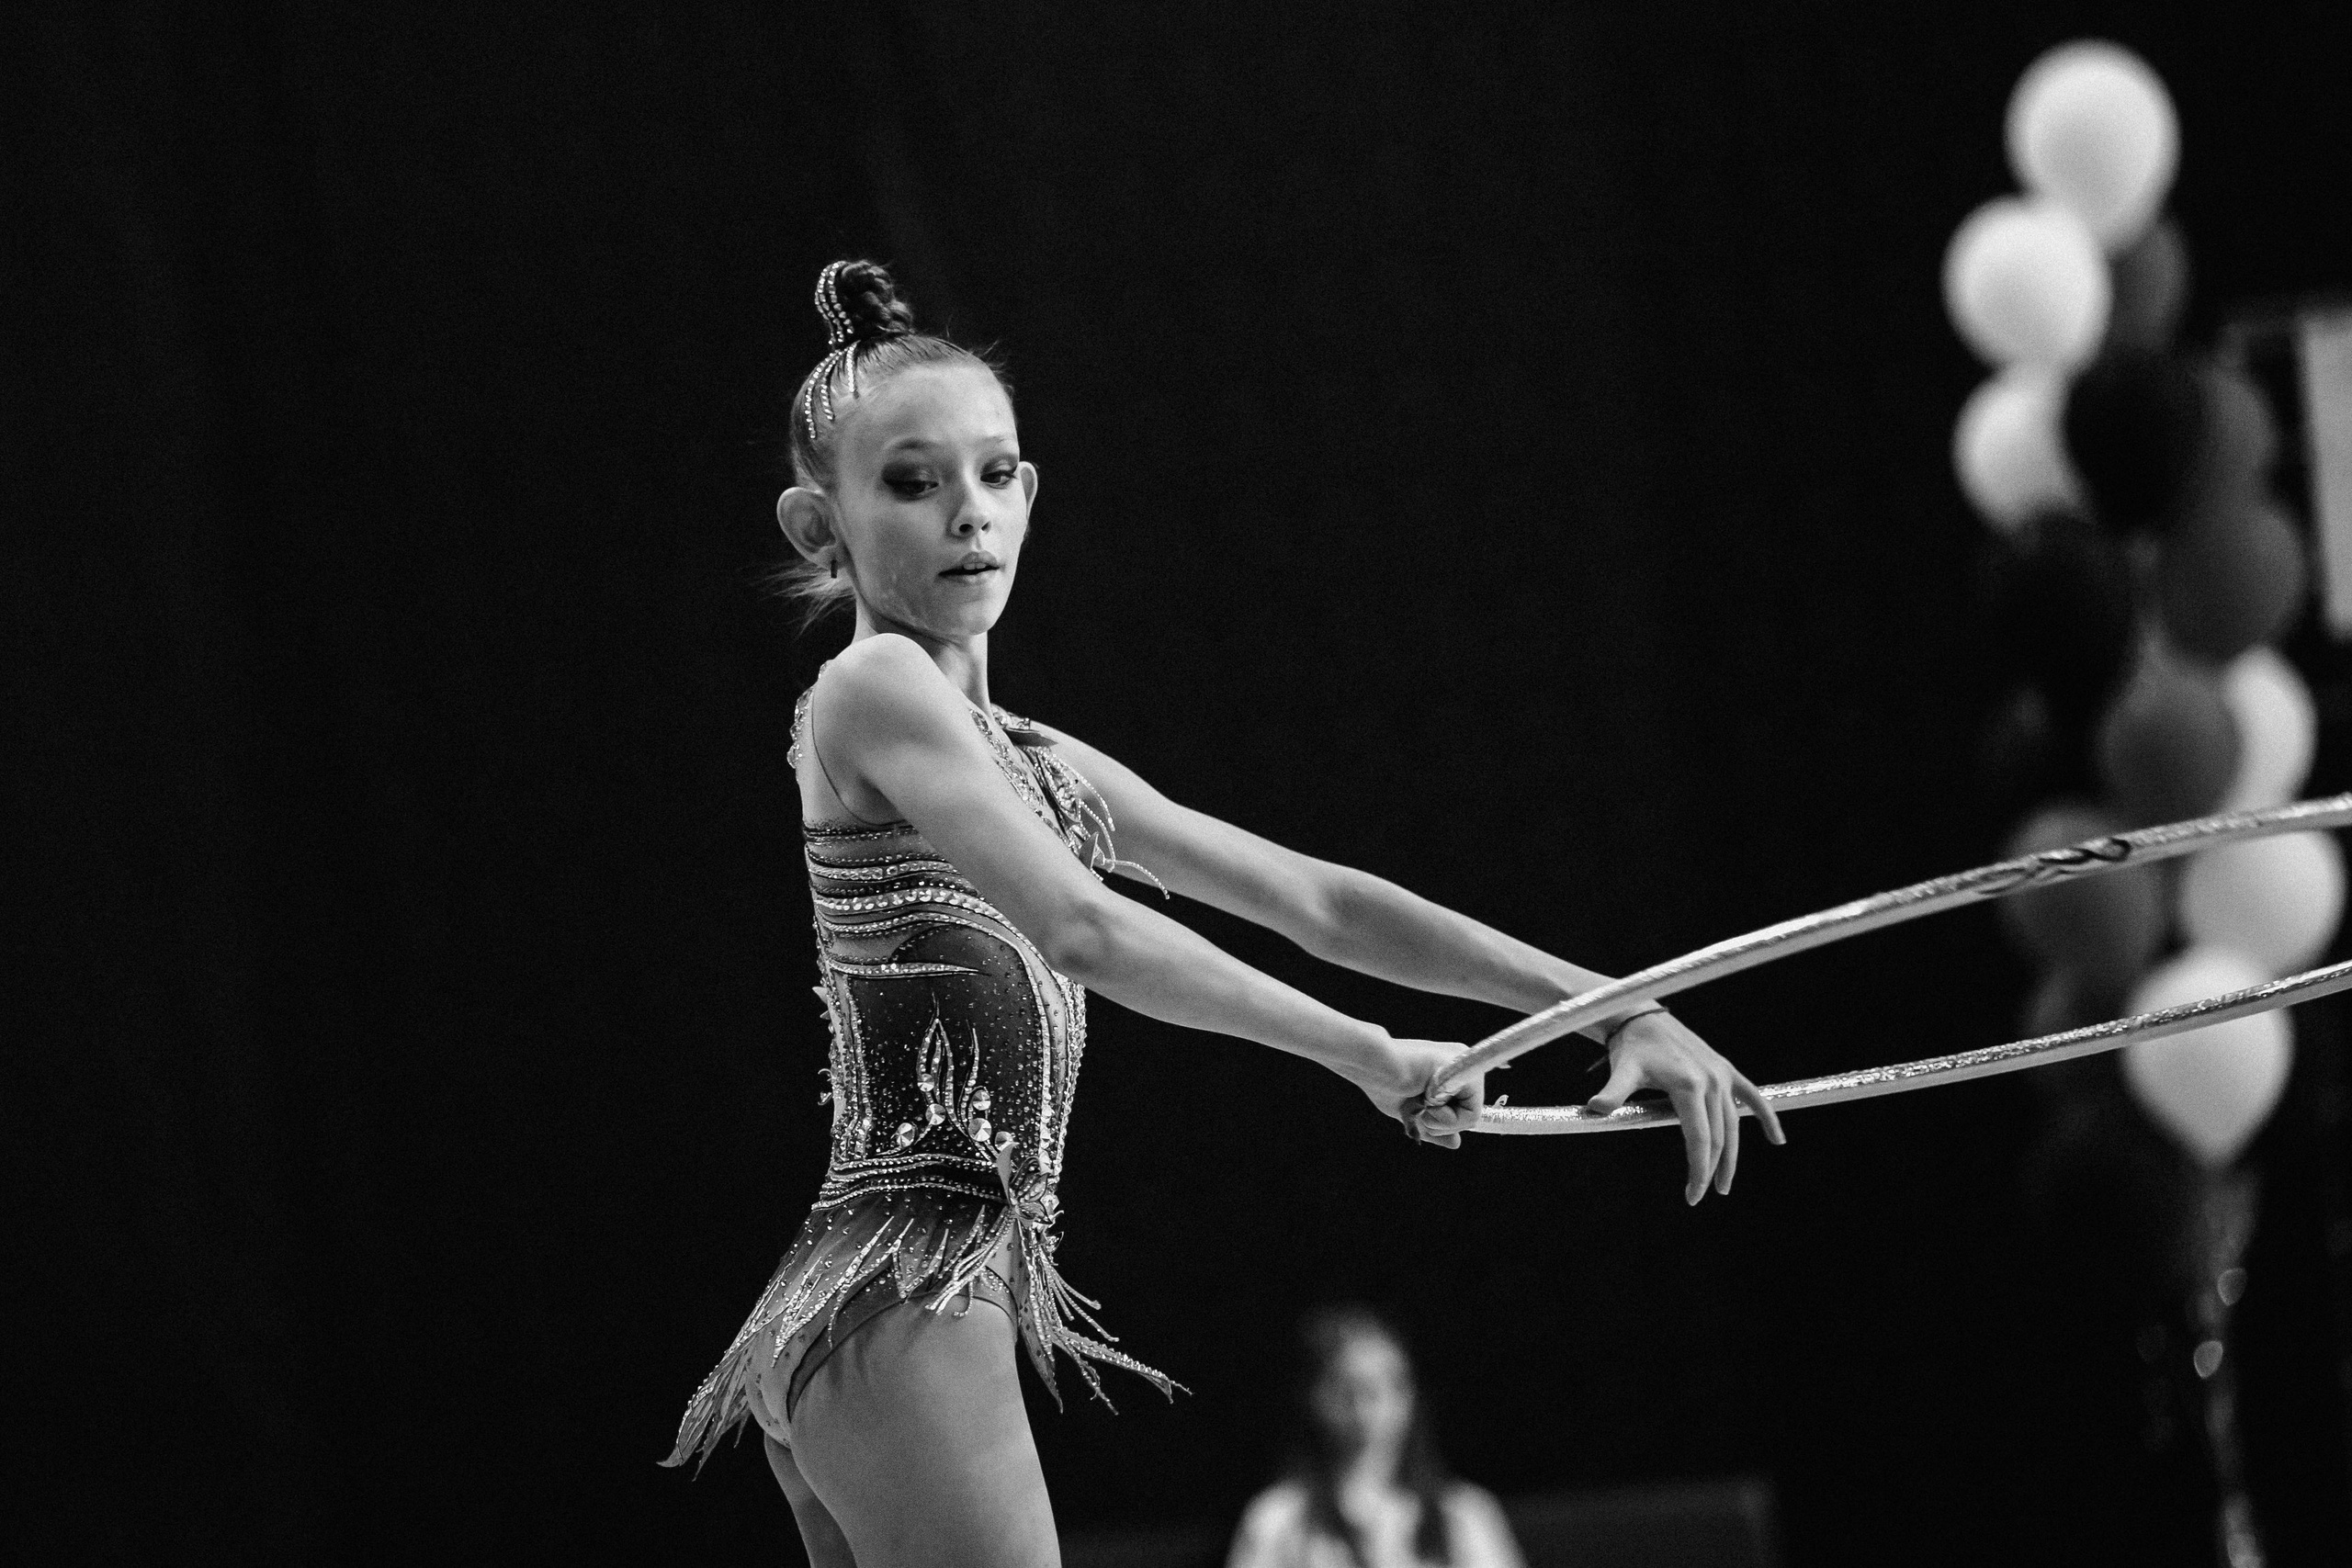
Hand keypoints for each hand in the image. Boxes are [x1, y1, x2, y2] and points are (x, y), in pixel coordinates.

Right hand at [1356, 1037, 1483, 1148]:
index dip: (1444, 1121)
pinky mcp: (1465, 1072)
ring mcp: (1464, 1065)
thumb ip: (1435, 1126)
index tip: (1423, 1113)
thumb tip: (1456, 1144)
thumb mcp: (1411, 1113)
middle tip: (1420, 1108)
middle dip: (1441, 1124)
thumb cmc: (1383, 1084)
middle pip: (1469, 1114)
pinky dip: (1447, 1119)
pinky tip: (1427, 1101)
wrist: (1372, 1065)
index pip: (1462, 1108)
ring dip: (1441, 1122)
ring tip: (1421, 1102)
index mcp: (1449, 1071)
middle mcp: (1461, 1064)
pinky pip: (1471, 1113)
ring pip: (1472, 1117)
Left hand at [1586, 1012, 1784, 1203]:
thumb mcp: (1622, 1071)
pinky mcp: (1725, 1069)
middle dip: (1712, 1169)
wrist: (1642, 1018)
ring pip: (1734, 1124)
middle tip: (1703, 1194)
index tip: (1693, 1196)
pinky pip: (1753, 1096)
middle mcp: (1712, 1080)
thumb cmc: (1631, 1048)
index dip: (1699, 1171)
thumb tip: (1594, 1108)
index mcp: (1689, 1086)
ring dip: (1733, 1156)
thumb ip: (1612, 1093)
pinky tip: (1777, 1139)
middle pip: (1718, 1137)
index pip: (1700, 1140)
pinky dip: (1766, 1117)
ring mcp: (1721, 1074)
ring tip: (1724, 1183)